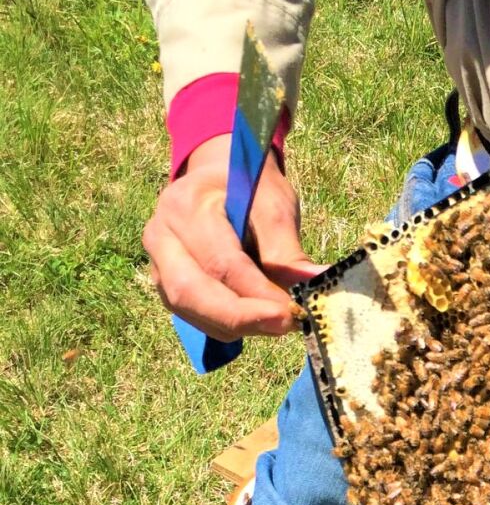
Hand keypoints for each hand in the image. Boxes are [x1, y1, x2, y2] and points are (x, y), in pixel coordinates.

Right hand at [142, 134, 323, 342]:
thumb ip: (288, 251)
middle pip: (191, 293)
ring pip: (190, 311)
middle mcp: (161, 236)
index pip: (220, 263)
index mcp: (185, 206)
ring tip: (277, 322)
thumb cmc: (248, 188)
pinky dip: (228, 325)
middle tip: (286, 325)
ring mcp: (157, 263)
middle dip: (241, 318)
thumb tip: (316, 285)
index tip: (294, 310)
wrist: (220, 178)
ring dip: (237, 326)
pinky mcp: (165, 285)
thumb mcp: (274, 207)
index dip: (258, 294)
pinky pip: (193, 317)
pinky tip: (257, 320)